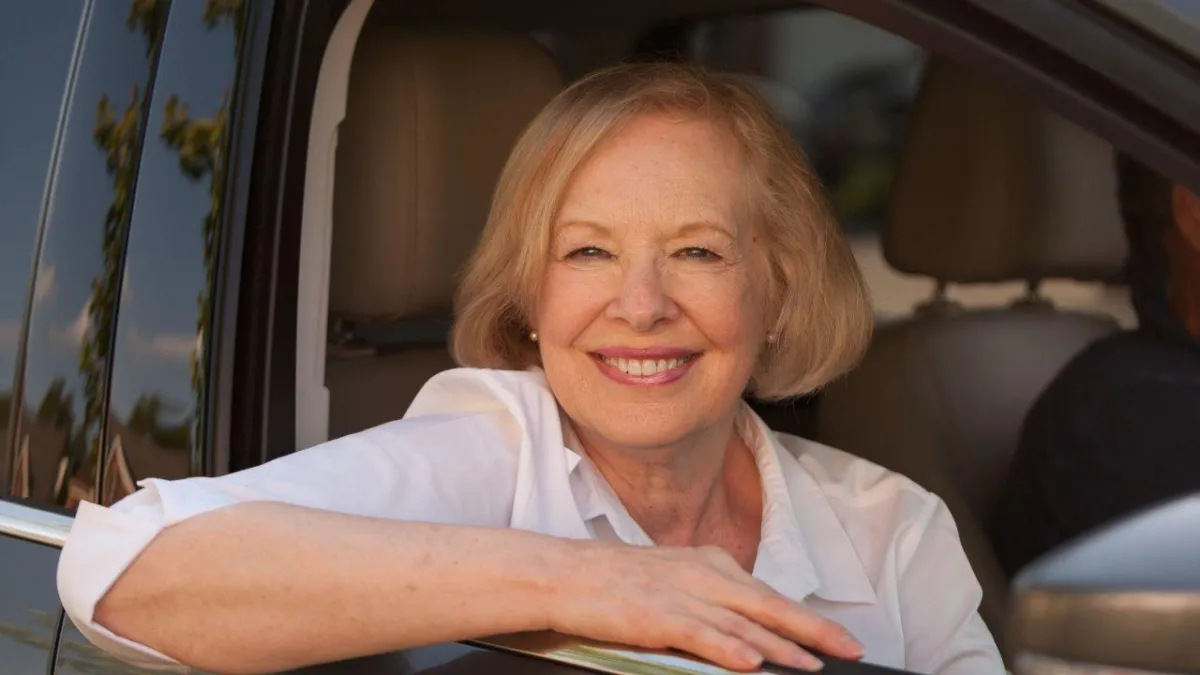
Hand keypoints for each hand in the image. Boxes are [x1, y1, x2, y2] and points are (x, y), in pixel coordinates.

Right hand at [543, 541, 863, 671]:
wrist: (562, 574)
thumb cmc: (613, 581)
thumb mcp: (672, 578)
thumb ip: (710, 598)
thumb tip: (747, 628)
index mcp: (709, 563)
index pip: (768, 594)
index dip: (807, 618)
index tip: (839, 638)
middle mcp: (701, 574)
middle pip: (768, 606)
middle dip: (812, 631)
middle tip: (849, 650)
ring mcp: (679, 594)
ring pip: (741, 623)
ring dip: (780, 647)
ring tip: (811, 666)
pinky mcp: (655, 616)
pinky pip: (700, 635)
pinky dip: (728, 648)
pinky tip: (752, 663)